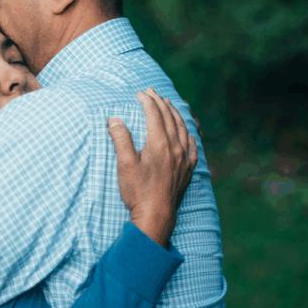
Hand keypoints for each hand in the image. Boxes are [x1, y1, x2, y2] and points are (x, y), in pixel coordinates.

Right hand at [107, 88, 197, 246]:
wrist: (156, 215)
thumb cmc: (138, 191)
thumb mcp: (124, 164)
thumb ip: (120, 139)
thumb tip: (114, 120)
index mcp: (159, 143)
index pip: (154, 115)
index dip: (147, 101)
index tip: (140, 93)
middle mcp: (175, 147)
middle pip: (169, 117)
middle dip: (160, 102)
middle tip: (152, 92)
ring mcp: (184, 158)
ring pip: (183, 128)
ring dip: (175, 114)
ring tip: (169, 105)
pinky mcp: (188, 169)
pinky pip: (193, 145)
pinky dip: (189, 133)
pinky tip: (187, 132)